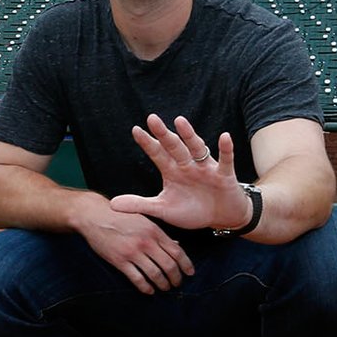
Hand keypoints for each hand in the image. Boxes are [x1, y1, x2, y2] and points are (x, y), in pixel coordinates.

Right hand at [72, 191, 193, 295]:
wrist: (94, 215)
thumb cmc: (120, 216)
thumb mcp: (143, 220)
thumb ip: (160, 233)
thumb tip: (176, 245)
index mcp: (154, 230)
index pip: (177, 251)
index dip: (186, 265)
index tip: (189, 273)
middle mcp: (146, 242)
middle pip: (169, 266)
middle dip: (175, 278)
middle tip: (176, 283)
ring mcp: (132, 252)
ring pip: (155, 274)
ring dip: (162, 284)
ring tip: (164, 288)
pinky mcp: (119, 261)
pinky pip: (137, 279)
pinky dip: (145, 287)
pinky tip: (148, 290)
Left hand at [110, 113, 252, 231]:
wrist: (221, 218)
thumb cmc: (192, 210)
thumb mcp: (163, 210)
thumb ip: (140, 205)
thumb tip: (111, 205)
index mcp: (172, 171)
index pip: (157, 154)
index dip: (147, 143)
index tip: (135, 130)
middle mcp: (187, 165)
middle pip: (174, 147)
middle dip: (163, 134)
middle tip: (151, 118)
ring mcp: (205, 168)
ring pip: (196, 149)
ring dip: (189, 135)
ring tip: (180, 121)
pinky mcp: (224, 175)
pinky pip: (225, 161)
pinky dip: (225, 150)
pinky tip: (224, 137)